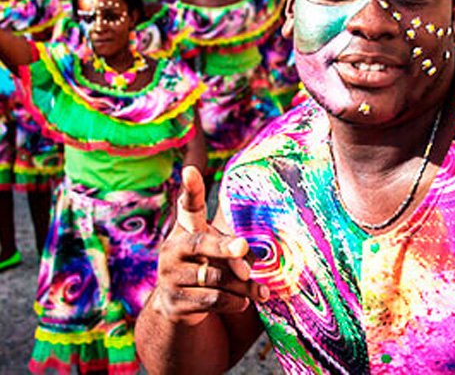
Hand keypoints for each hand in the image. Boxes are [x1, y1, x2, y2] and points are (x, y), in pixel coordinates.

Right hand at [152, 166, 268, 325]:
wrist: (179, 307)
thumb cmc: (208, 267)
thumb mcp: (220, 252)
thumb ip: (236, 253)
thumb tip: (246, 268)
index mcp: (186, 229)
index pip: (188, 205)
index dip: (191, 188)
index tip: (190, 171)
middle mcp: (172, 249)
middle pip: (201, 244)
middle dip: (224, 246)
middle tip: (243, 246)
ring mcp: (169, 276)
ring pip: (214, 278)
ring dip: (243, 285)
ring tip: (260, 290)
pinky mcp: (174, 302)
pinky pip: (213, 300)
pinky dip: (235, 302)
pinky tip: (243, 302)